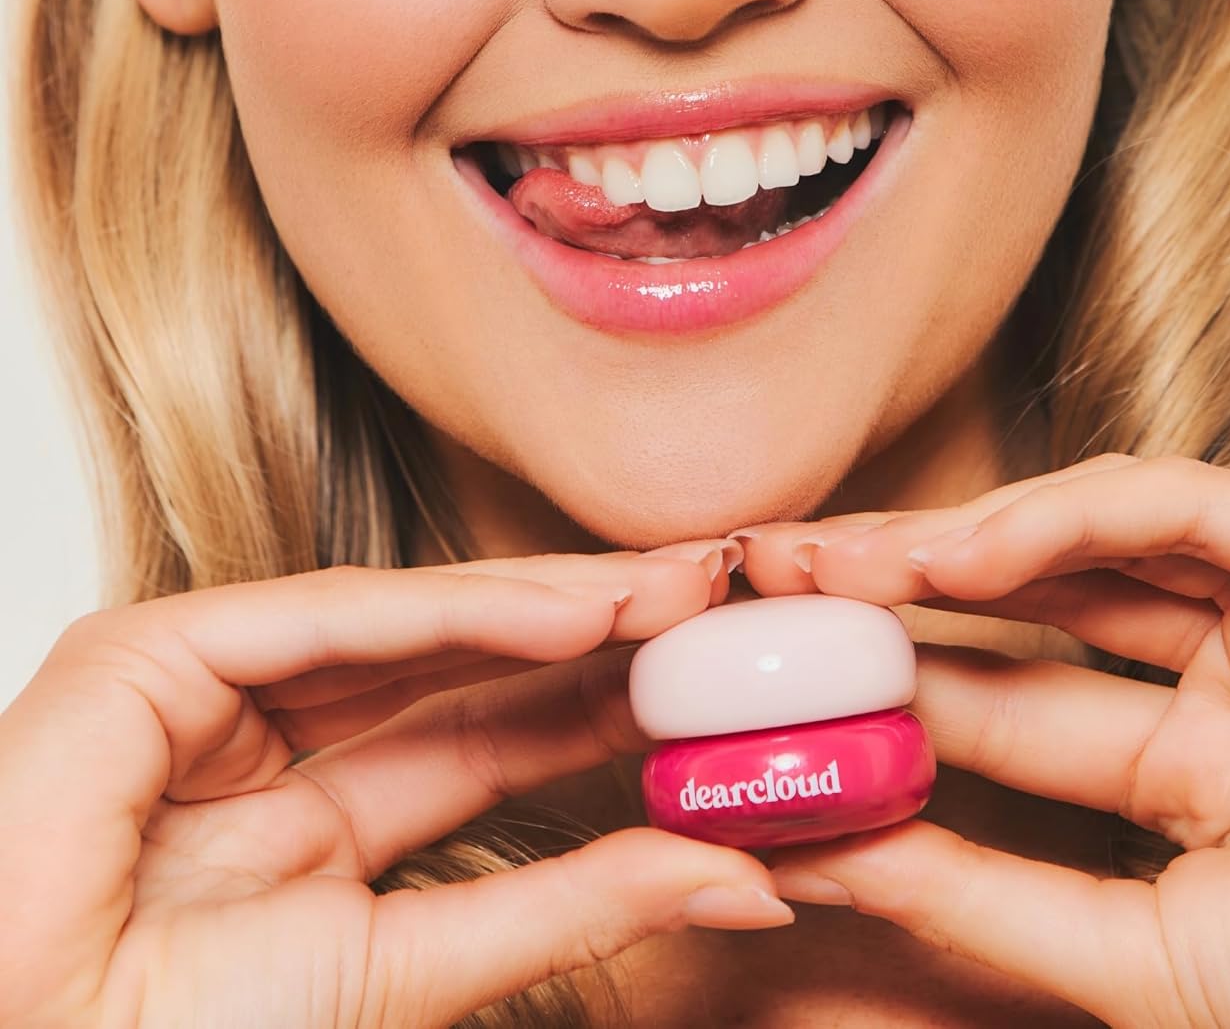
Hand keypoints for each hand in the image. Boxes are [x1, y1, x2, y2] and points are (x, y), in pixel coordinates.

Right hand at [0, 539, 794, 1028]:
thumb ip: (568, 911)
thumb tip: (742, 881)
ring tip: (675, 590)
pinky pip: (338, 619)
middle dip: (593, 632)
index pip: (490, 740)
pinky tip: (577, 606)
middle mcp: (267, 751)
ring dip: (553, 601)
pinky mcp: (155, 651)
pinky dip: (463, 606)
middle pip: (466, 671)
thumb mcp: (411, 971)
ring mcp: (209, 692)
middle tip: (715, 598)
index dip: (604, 702)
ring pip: (416, 627)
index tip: (713, 676)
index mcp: (316, 836)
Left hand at [735, 455, 1229, 1027]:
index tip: (778, 671)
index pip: (1012, 701)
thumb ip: (982, 898)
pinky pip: (1177, 506)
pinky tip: (955, 552)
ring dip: (954, 541)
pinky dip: (1061, 515)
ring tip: (830, 560)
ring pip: (1090, 539)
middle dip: (902, 589)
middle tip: (773, 578)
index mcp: (1201, 771)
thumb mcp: (1130, 951)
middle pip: (1034, 604)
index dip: (894, 681)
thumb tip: (825, 852)